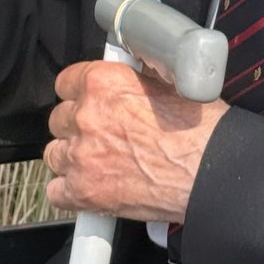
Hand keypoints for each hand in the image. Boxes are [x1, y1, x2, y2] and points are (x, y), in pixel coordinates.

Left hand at [44, 61, 228, 222]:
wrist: (209, 173)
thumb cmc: (199, 130)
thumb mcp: (168, 83)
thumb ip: (135, 76)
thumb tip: (129, 72)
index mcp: (104, 83)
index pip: (66, 81)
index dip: (78, 92)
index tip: (85, 99)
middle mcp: (87, 116)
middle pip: (59, 118)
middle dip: (77, 125)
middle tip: (101, 132)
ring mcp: (81, 156)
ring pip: (54, 153)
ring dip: (72, 156)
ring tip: (98, 161)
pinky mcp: (83, 192)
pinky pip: (56, 191)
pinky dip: (70, 190)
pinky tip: (91, 186)